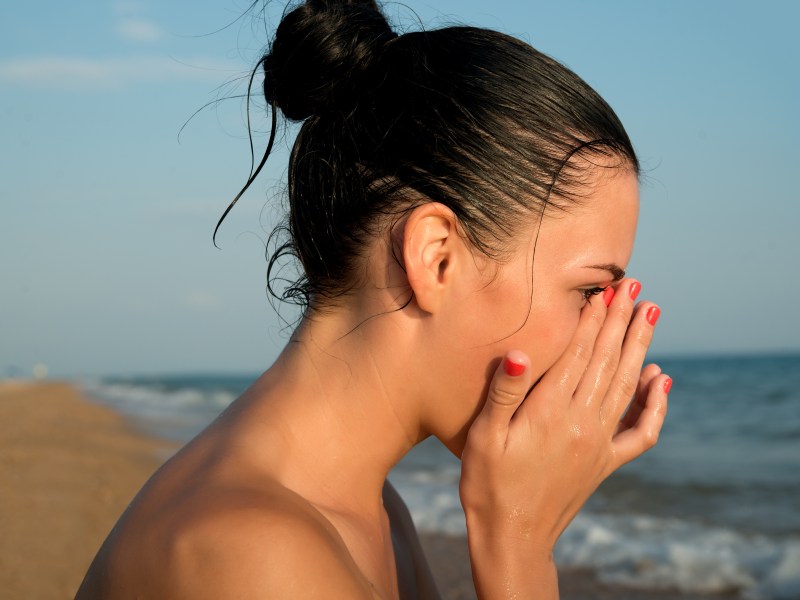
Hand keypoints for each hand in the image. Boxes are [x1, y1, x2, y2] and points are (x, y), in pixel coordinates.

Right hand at [459, 279, 669, 597]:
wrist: (512, 537)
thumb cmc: (488, 484)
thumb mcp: (484, 438)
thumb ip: (503, 394)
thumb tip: (518, 353)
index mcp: (550, 412)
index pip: (579, 354)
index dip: (594, 319)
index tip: (606, 289)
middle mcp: (582, 423)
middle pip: (608, 361)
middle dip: (622, 321)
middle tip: (636, 287)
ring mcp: (599, 443)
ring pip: (626, 385)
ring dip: (639, 347)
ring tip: (650, 315)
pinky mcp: (606, 462)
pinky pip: (641, 431)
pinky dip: (655, 404)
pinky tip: (661, 380)